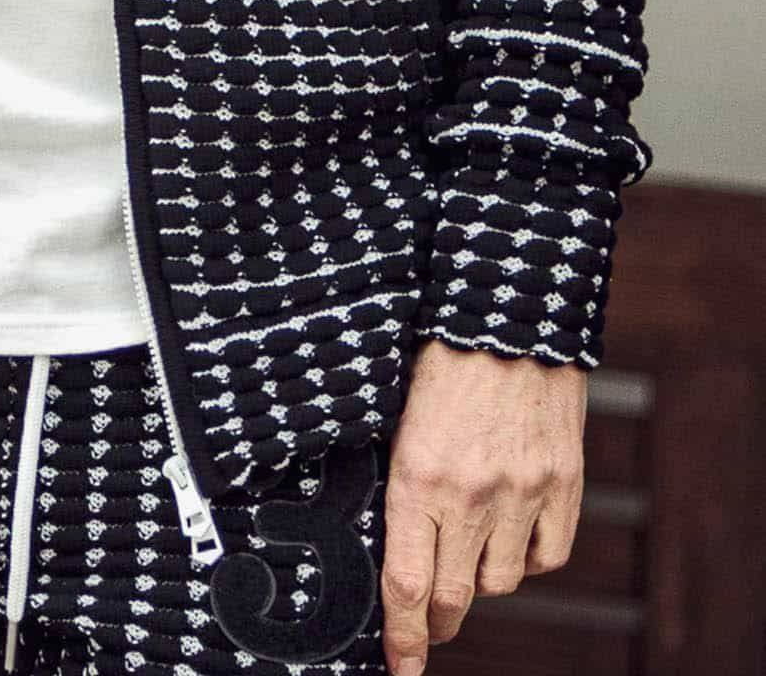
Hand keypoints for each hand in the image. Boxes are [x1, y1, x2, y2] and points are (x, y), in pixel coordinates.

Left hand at [380, 339, 584, 675]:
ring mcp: (523, 493)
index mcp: (417, 474)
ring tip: (468, 554)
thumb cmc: (441, 352)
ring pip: (501, 581)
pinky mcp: (563, 484)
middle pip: (454, 597)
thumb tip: (387, 531)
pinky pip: (548, 556)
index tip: (399, 666)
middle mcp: (471, 494)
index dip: (402, 638)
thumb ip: (399, 474)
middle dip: (437, 623)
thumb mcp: (397, 411)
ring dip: (481, 579)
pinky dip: (528, 558)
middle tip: (428, 627)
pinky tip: (511, 535)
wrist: (509, 310)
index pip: (408, 585)